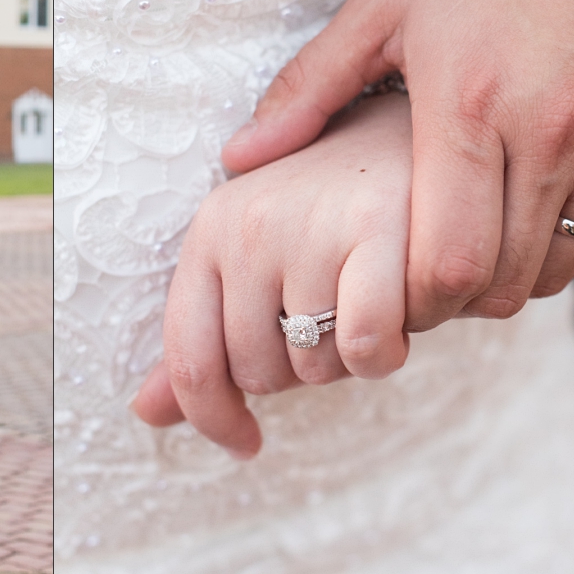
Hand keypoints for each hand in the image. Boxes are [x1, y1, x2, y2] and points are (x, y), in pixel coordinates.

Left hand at [132, 93, 412, 455]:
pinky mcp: (376, 228)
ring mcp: (308, 224)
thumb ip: (207, 337)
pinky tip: (405, 316)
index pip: (190, 358)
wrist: (424, 129)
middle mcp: (248, 224)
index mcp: (212, 230)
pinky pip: (365, 346)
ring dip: (355, 360)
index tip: (244, 444)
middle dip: (305, 370)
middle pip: (261, 374)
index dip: (212, 418)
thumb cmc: (340, 208)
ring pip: (318, 368)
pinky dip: (389, 351)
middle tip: (340, 314)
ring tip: (376, 299)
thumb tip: (148, 413)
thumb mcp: (260, 261)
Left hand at [222, 0, 573, 330]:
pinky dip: (548, 249)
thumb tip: (237, 157)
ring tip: (462, 248)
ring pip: (547, 273)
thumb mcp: (383, 8)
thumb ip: (309, 89)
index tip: (383, 287)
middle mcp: (549, 130)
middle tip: (414, 281)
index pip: (446, 260)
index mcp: (469, 101)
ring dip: (498, 280)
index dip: (411, 299)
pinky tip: (512, 217)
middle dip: (447, 300)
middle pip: (495, 282)